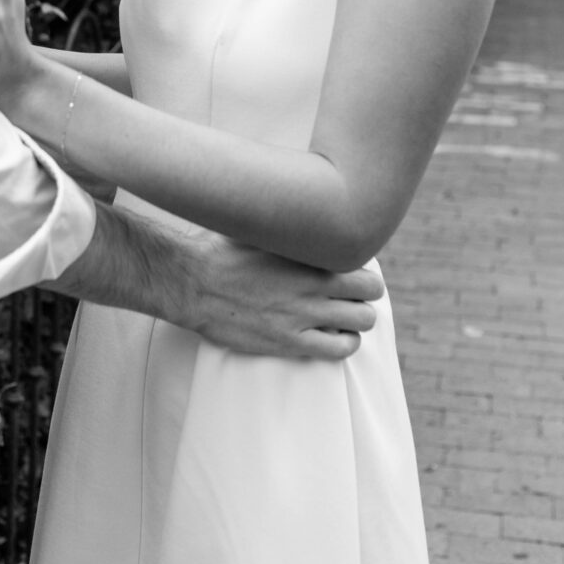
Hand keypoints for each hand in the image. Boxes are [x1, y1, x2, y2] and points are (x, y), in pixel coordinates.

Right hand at [186, 233, 382, 360]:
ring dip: (357, 319)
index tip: (353, 272)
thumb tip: (306, 213)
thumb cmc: (224, 250)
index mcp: (308, 256)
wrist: (194, 282)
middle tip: (352, 295)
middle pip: (370, 295)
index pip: (364, 267)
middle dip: (366, 294)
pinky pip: (338, 350)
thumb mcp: (262, 229)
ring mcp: (303, 316)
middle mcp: (312, 286)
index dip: (364, 271)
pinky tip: (332, 336)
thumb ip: (292, 229)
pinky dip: (343, 343)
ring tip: (343, 316)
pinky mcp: (289, 342)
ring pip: (361, 323)